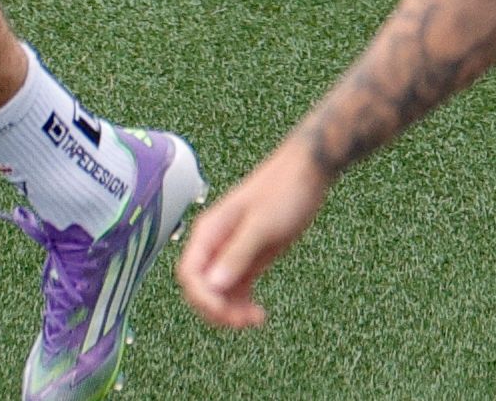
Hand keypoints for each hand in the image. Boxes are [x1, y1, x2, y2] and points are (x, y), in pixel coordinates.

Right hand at [177, 144, 330, 327]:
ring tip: (257, 318)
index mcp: (208, 233)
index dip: (203, 298)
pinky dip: (242, 304)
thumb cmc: (282, 192)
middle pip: (200, 287)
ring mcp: (231, 253)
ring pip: (218, 292)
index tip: (228, 313)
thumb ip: (237, 253)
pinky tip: (259, 313)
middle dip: (216, 309)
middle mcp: (214, 245)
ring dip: (230, 311)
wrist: (306, 174)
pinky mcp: (249, 259)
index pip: (190, 274)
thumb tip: (214, 284)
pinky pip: (236, 289)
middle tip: (246, 321)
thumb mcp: (261, 225)